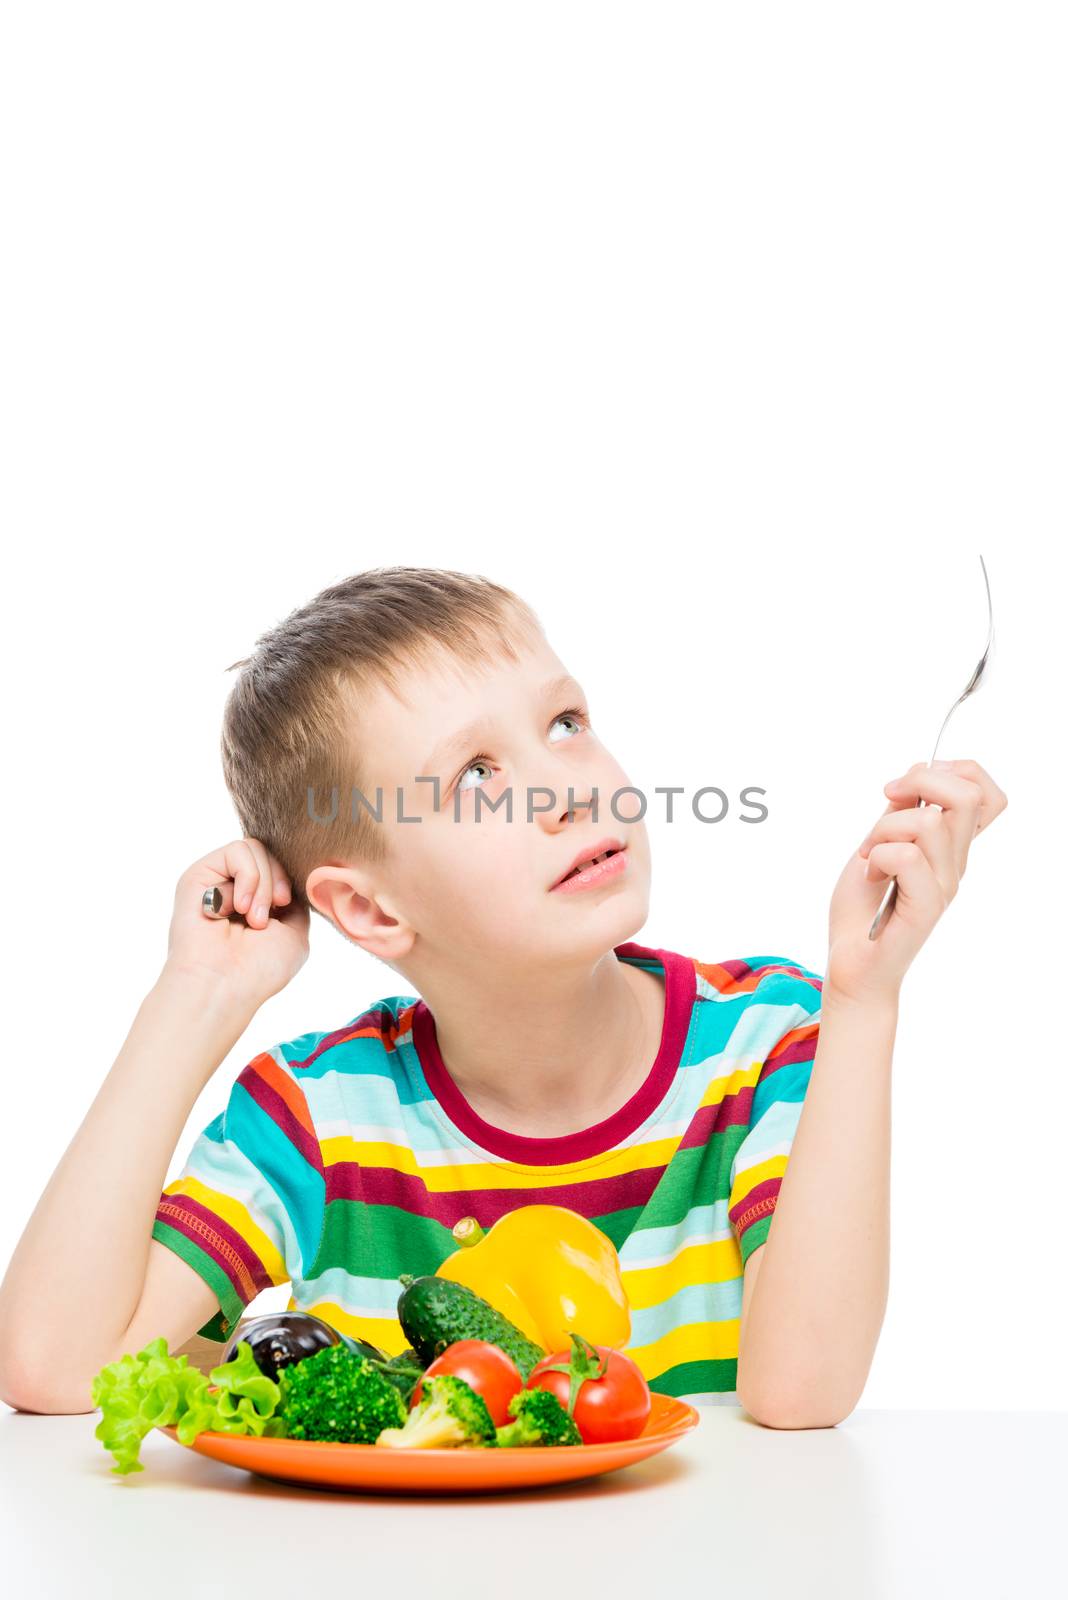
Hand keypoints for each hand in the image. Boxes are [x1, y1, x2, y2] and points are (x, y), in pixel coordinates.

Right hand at [161, 838, 309, 1009]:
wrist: (223, 985)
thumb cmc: (260, 969)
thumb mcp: (295, 930)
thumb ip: (295, 897)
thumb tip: (291, 871)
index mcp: (257, 902)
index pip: (280, 864)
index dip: (288, 878)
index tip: (286, 904)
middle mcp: (235, 888)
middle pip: (269, 853)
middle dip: (277, 882)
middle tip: (265, 919)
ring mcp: (217, 880)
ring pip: (254, 849)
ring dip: (262, 885)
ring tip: (252, 919)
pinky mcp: (199, 874)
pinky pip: (238, 851)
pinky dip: (248, 877)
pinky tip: (239, 907)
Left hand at [825, 759, 1007, 1007]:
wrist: (852, 963)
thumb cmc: (862, 909)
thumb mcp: (877, 844)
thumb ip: (898, 813)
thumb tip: (917, 772)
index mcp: (949, 847)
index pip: (987, 795)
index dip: (958, 771)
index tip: (912, 783)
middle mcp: (955, 863)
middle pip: (968, 795)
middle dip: (920, 781)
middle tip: (886, 801)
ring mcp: (944, 884)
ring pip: (929, 822)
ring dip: (885, 828)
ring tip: (870, 853)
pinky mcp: (926, 905)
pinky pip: (906, 857)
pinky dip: (877, 856)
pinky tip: (871, 874)